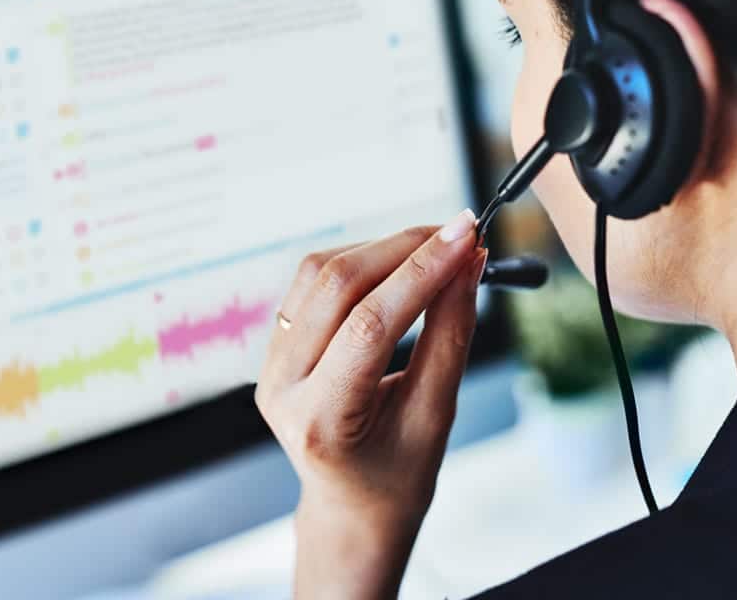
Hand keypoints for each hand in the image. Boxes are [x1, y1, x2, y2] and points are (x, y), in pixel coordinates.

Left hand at [256, 210, 486, 598]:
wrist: (352, 504)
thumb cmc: (398, 474)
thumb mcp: (435, 414)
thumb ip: (450, 335)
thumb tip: (467, 263)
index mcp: (320, 421)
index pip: (369, 326)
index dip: (422, 273)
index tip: (467, 237)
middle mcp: (281, 387)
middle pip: (337, 287)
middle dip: (404, 249)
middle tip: (460, 233)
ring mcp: (269, 364)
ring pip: (319, 274)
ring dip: (381, 249)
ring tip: (435, 248)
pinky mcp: (275, 345)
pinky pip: (311, 283)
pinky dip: (360, 262)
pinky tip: (398, 265)